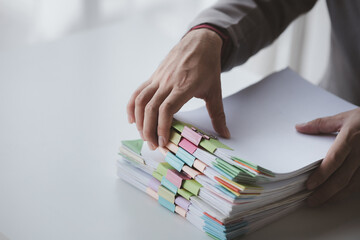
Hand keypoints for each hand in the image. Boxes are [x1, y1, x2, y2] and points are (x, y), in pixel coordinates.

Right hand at [127, 29, 230, 149]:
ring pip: (140, 100)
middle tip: (153, 146)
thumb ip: (218, 115)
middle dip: (149, 130)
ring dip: (139, 120)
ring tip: (144, 136)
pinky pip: (138, 92)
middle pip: (151, 108)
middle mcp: (168, 82)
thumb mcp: (215, 91)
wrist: (199, 42)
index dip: (162, 127)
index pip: (166, 109)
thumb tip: (226, 135)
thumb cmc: (208, 67)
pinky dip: (132, 106)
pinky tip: (132, 119)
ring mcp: (158, 78)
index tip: (164, 142)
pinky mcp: (153, 76)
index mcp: (184, 86)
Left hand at [296, 108, 359, 206]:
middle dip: (325, 192)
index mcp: (351, 138)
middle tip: (311, 200)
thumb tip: (300, 127)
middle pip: (342, 177)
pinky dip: (349, 192)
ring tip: (322, 201)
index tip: (309, 185)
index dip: (321, 175)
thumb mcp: (345, 117)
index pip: (333, 160)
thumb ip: (321, 124)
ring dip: (337, 196)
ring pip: (353, 184)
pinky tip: (339, 196)